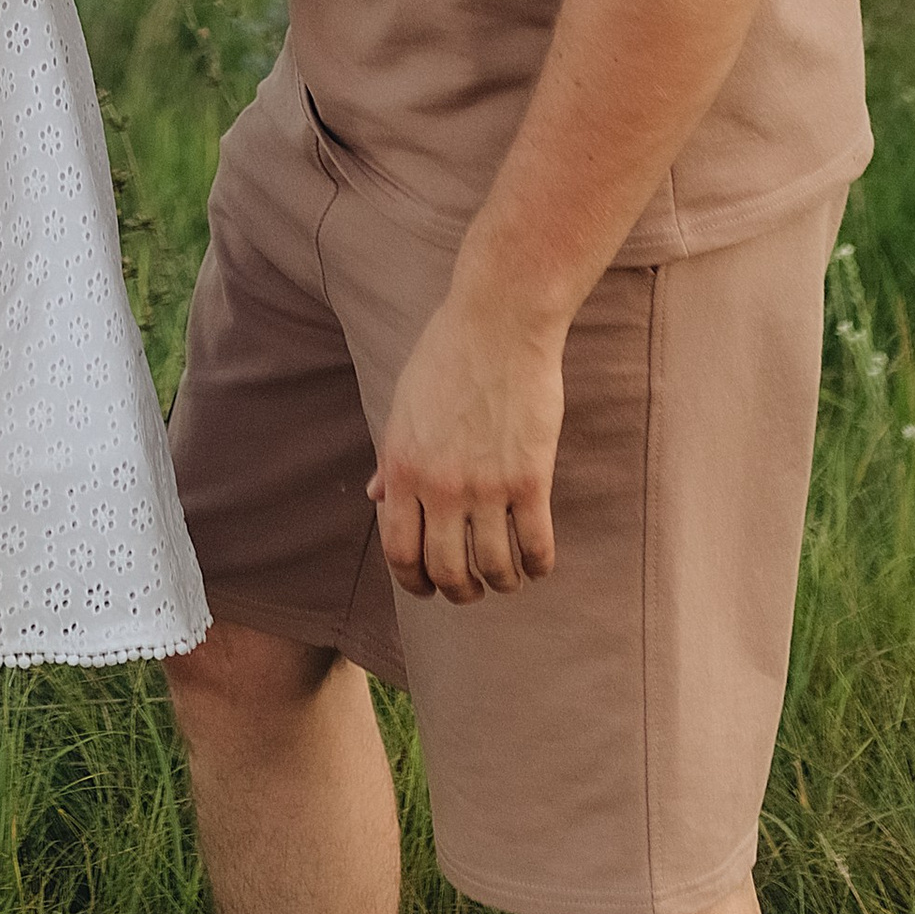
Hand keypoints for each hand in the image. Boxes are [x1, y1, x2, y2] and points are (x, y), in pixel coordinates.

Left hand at [368, 281, 565, 604]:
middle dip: (458, 591)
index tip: (428, 587)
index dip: (414, 582)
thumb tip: (377, 498)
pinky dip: (537, 567)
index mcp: (402, 467)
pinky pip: (535, 547)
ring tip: (506, 577)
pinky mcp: (530, 478)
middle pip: (446, 571)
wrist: (499, 322)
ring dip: (500, 583)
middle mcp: (439, 485)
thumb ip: (392, 459)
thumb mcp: (404, 406)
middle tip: (470, 589)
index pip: (400, 551)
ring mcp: (486, 485)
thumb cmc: (447, 355)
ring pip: (493, 568)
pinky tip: (536, 563)